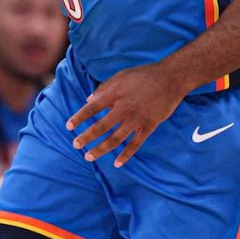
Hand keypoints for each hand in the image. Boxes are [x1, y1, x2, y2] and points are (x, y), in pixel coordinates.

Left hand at [66, 62, 185, 166]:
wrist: (170, 79)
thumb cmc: (144, 75)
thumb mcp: (121, 75)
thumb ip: (104, 88)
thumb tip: (88, 100)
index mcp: (115, 94)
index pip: (92, 108)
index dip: (79, 118)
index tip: (69, 126)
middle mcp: (124, 108)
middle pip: (100, 127)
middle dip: (86, 137)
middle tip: (76, 145)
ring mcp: (136, 119)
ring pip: (115, 139)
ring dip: (100, 149)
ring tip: (89, 156)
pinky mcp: (149, 126)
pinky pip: (135, 144)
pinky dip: (126, 155)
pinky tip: (117, 163)